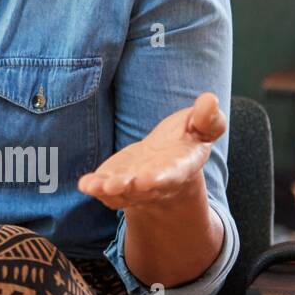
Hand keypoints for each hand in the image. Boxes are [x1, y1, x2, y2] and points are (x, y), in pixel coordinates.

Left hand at [78, 92, 225, 211]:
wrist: (166, 159)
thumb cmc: (185, 140)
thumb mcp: (200, 127)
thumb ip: (207, 119)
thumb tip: (210, 100)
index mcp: (179, 168)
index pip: (170, 175)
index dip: (159, 178)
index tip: (147, 179)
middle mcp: (155, 183)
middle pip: (142, 189)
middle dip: (129, 188)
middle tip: (115, 184)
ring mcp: (133, 186)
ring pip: (121, 194)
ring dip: (107, 190)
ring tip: (95, 186)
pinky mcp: (114, 181)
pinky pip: (104, 190)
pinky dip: (94, 188)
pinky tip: (84, 184)